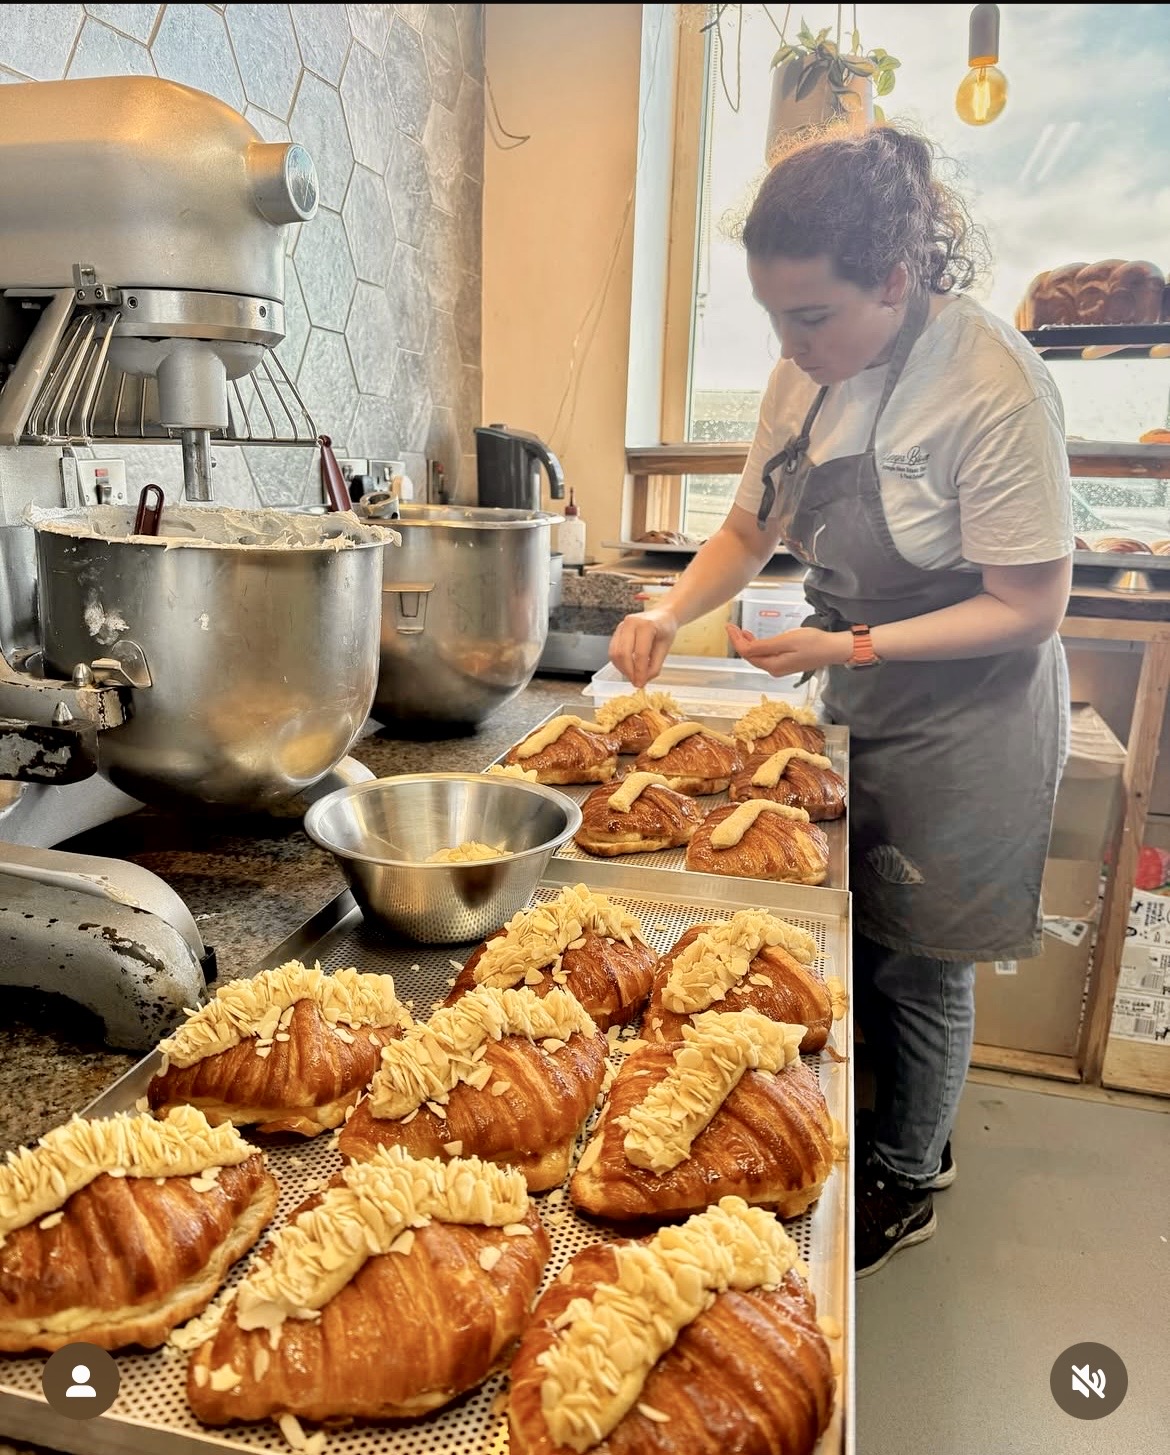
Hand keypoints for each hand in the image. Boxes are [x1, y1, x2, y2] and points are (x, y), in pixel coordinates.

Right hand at [608, 606, 678, 687]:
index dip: (639, 671)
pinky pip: (613, 650)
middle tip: (636, 682)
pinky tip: (628, 668)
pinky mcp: (617, 631)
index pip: (640, 653)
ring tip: (632, 676)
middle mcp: (631, 623)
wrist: (662, 616)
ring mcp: (622, 626)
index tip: (641, 684)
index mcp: (646, 625)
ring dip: (622, 669)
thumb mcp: (665, 649)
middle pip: (623, 653)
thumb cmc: (666, 630)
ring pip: (615, 653)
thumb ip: (654, 666)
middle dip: (628, 672)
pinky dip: (619, 663)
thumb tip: (643, 680)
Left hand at [726, 622, 852, 675]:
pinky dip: (757, 646)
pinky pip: (765, 656)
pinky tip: (756, 638)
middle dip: (739, 641)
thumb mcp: (786, 641)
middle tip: (732, 626)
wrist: (832, 649)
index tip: (729, 626)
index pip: (747, 653)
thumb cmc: (812, 643)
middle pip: (750, 656)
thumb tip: (744, 649)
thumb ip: (764, 646)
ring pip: (757, 656)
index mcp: (772, 665)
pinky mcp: (785, 663)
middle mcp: (773, 669)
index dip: (736, 640)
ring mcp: (779, 668)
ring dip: (747, 643)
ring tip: (740, 630)